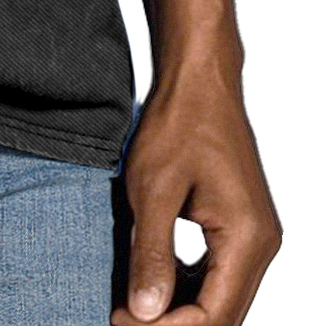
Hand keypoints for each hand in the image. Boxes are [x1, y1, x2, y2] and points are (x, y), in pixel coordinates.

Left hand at [110, 68, 281, 325]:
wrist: (199, 79)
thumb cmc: (178, 122)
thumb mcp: (153, 190)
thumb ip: (151, 254)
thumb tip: (145, 312)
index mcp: (247, 239)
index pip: (214, 315)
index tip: (120, 321)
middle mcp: (260, 244)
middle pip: (221, 313)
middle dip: (172, 322)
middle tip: (120, 316)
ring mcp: (252, 234)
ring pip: (219, 295)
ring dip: (178, 307)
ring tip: (130, 304)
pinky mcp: (238, 223)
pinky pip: (216, 271)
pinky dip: (185, 282)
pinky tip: (151, 280)